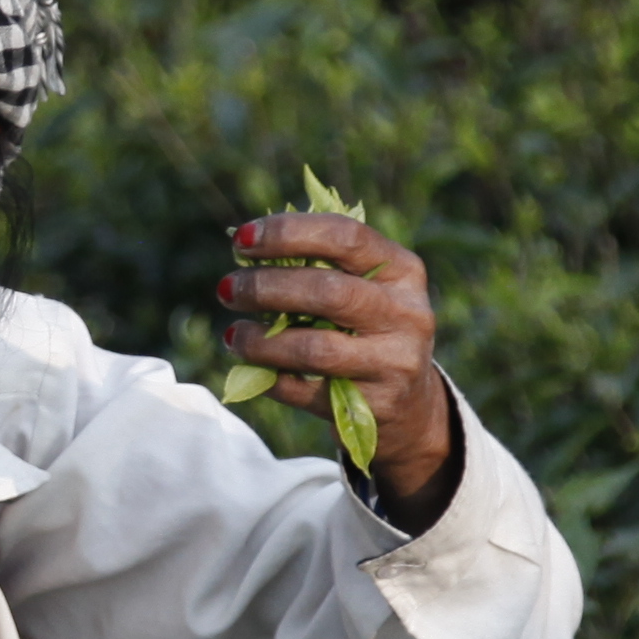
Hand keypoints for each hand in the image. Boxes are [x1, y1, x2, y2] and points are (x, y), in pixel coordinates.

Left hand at [217, 212, 458, 507]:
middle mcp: (406, 314)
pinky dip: (270, 378)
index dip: (288, 232)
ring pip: (315, 348)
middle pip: (327, 291)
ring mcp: (394, 363)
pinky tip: (252, 366)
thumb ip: (320, 266)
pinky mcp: (376, 406)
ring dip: (261, 341)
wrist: (411, 403)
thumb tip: (247, 248)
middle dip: (266, 287)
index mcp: (403, 271)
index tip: (241, 238)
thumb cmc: (368, 329)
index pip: (346, 236)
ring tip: (233, 334)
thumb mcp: (364, 289)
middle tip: (228, 288)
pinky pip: (307, 392)